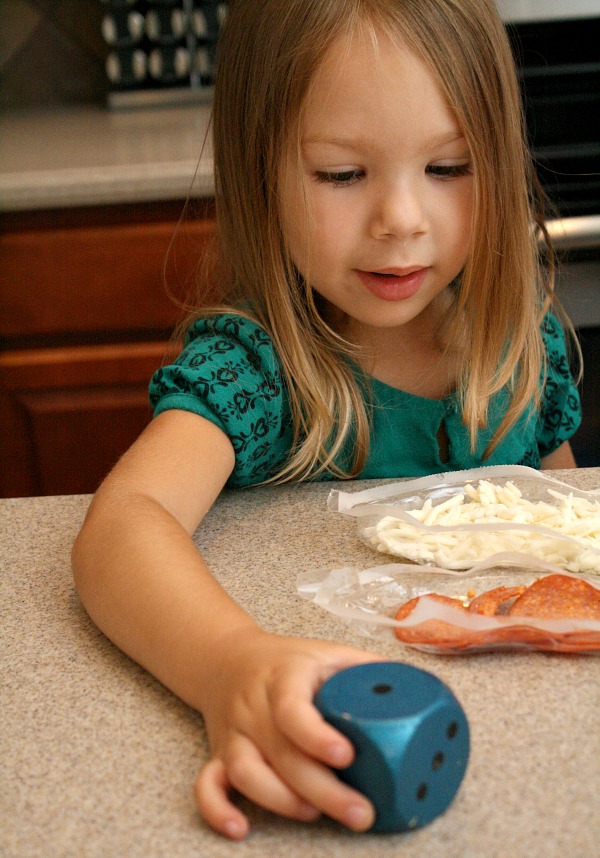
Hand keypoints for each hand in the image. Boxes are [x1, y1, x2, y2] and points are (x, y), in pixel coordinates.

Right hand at [194, 629, 383, 838]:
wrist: (227, 658)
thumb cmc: (288, 661)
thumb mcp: (327, 652)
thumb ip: (367, 670)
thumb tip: (422, 689)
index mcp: (283, 677)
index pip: (292, 708)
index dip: (316, 736)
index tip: (346, 755)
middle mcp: (254, 706)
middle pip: (279, 752)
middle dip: (321, 788)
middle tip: (359, 812)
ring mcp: (233, 732)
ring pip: (244, 771)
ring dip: (279, 800)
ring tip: (314, 814)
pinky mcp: (218, 754)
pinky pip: (206, 784)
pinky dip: (217, 809)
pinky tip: (240, 829)